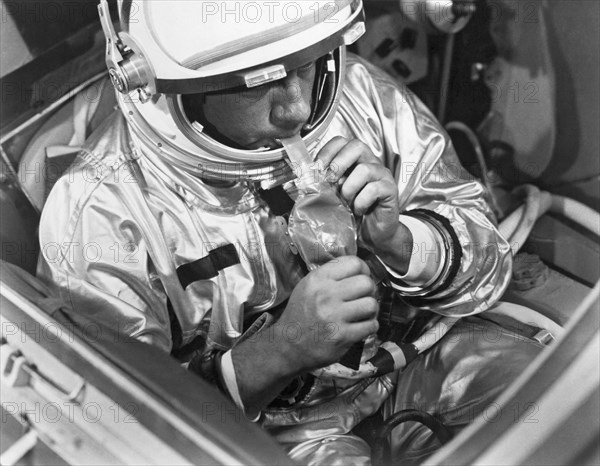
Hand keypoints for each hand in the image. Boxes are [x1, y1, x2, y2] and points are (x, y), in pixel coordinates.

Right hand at [276, 256, 378, 372]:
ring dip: (370, 310)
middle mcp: (326, 295)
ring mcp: (334, 316)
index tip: (360, 278)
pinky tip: (361, 326)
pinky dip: (370, 326)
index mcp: (318, 279)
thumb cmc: (300, 313)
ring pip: (371, 304)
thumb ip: (331, 275)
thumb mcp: (308, 286)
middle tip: (362, 297)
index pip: (354, 263)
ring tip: (362, 313)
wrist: (288, 345)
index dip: (363, 270)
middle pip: (366, 283)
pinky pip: (371, 325)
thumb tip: (361, 270)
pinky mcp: (342, 336)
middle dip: (369, 290)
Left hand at [316, 137, 408, 263]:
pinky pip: (374, 189)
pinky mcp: (390, 190)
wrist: (372, 234)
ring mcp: (382, 175)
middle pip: (357, 146)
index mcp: (354, 160)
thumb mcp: (332, 197)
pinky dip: (361, 202)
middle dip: (338, 164)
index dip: (326, 152)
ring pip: (365, 169)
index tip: (316, 170)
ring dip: (349, 188)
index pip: (341, 141)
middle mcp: (370, 162)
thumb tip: (304, 180)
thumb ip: (322, 186)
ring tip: (346, 203)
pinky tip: (358, 210)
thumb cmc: (352, 214)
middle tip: (330, 183)